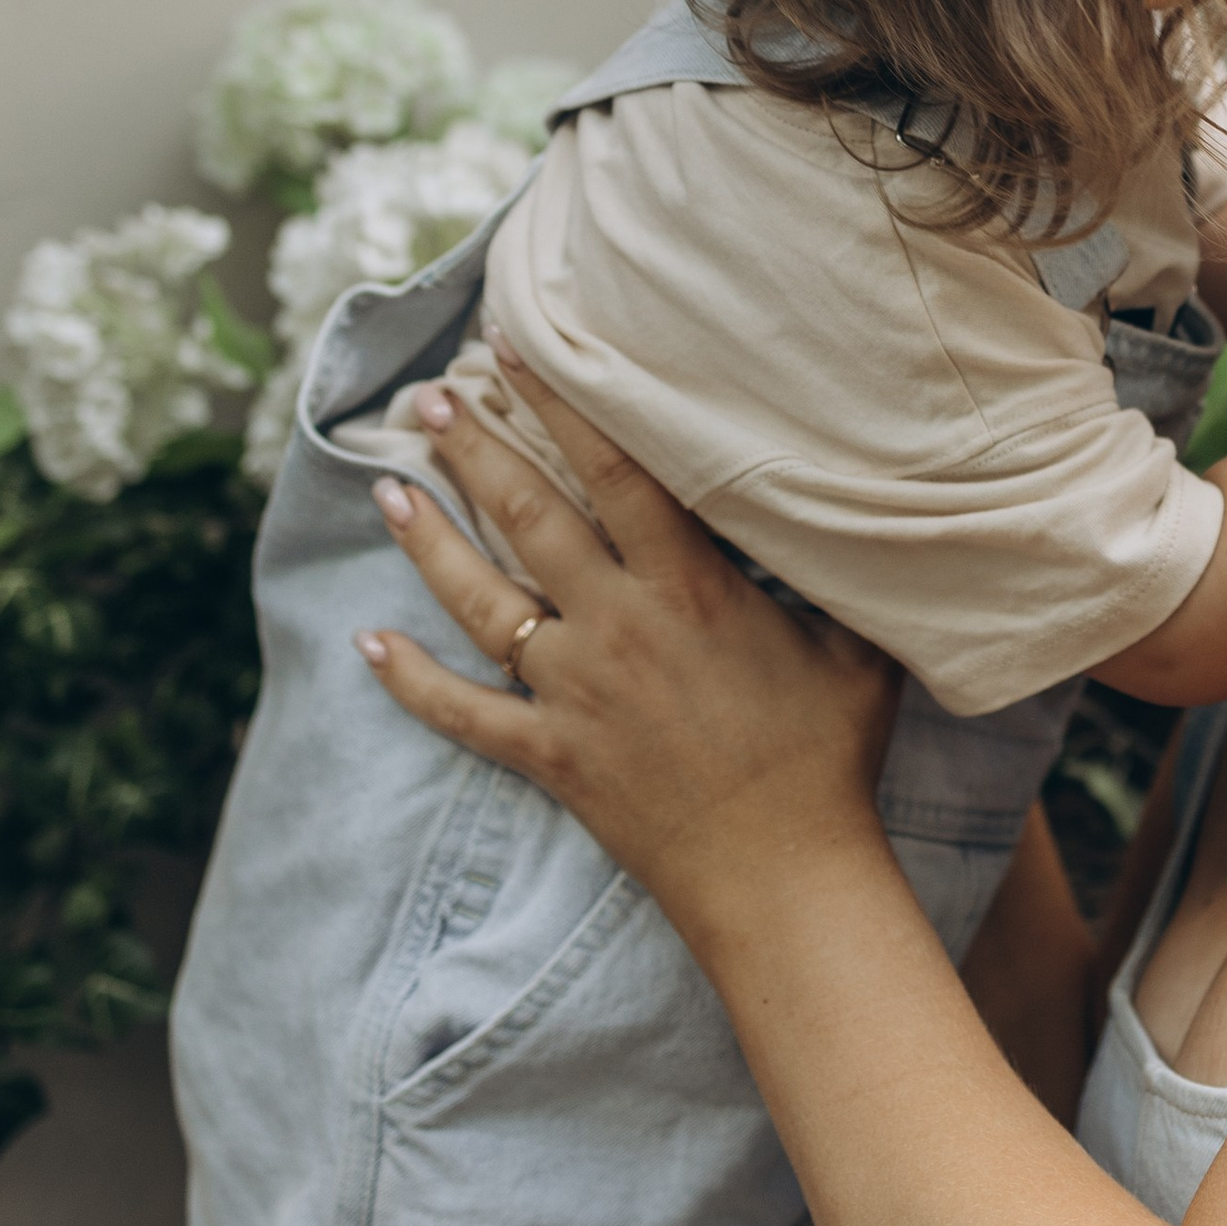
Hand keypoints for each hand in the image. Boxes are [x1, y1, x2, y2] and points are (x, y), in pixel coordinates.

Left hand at [355, 348, 901, 936]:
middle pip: (529, 518)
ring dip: (428, 542)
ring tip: (387, 489)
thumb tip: (859, 508)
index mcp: (690, 589)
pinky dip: (410, 682)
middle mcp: (619, 627)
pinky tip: (366, 644)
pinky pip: (464, 713)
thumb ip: (841, 574)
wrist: (785, 876)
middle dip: (474, 451)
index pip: (615, 471)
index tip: (516, 349)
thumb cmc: (830, 757)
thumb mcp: (858, 647)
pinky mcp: (552, 756)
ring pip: (481, 602)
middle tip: (429, 398)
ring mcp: (575, 693)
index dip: (563, 403)